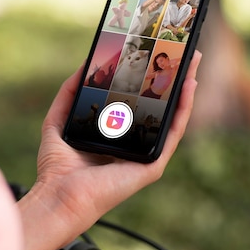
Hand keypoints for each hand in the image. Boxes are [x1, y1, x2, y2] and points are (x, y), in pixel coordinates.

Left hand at [18, 51, 201, 249]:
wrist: (59, 196)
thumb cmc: (56, 168)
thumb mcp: (58, 119)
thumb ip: (69, 93)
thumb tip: (84, 65)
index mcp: (114, 135)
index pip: (136, 104)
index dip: (147, 81)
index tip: (155, 55)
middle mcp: (134, 144)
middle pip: (159, 107)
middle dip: (172, 79)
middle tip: (183, 53)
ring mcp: (146, 154)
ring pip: (172, 117)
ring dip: (184, 88)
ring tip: (192, 61)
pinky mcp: (153, 164)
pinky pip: (173, 133)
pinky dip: (183, 109)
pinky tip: (188, 86)